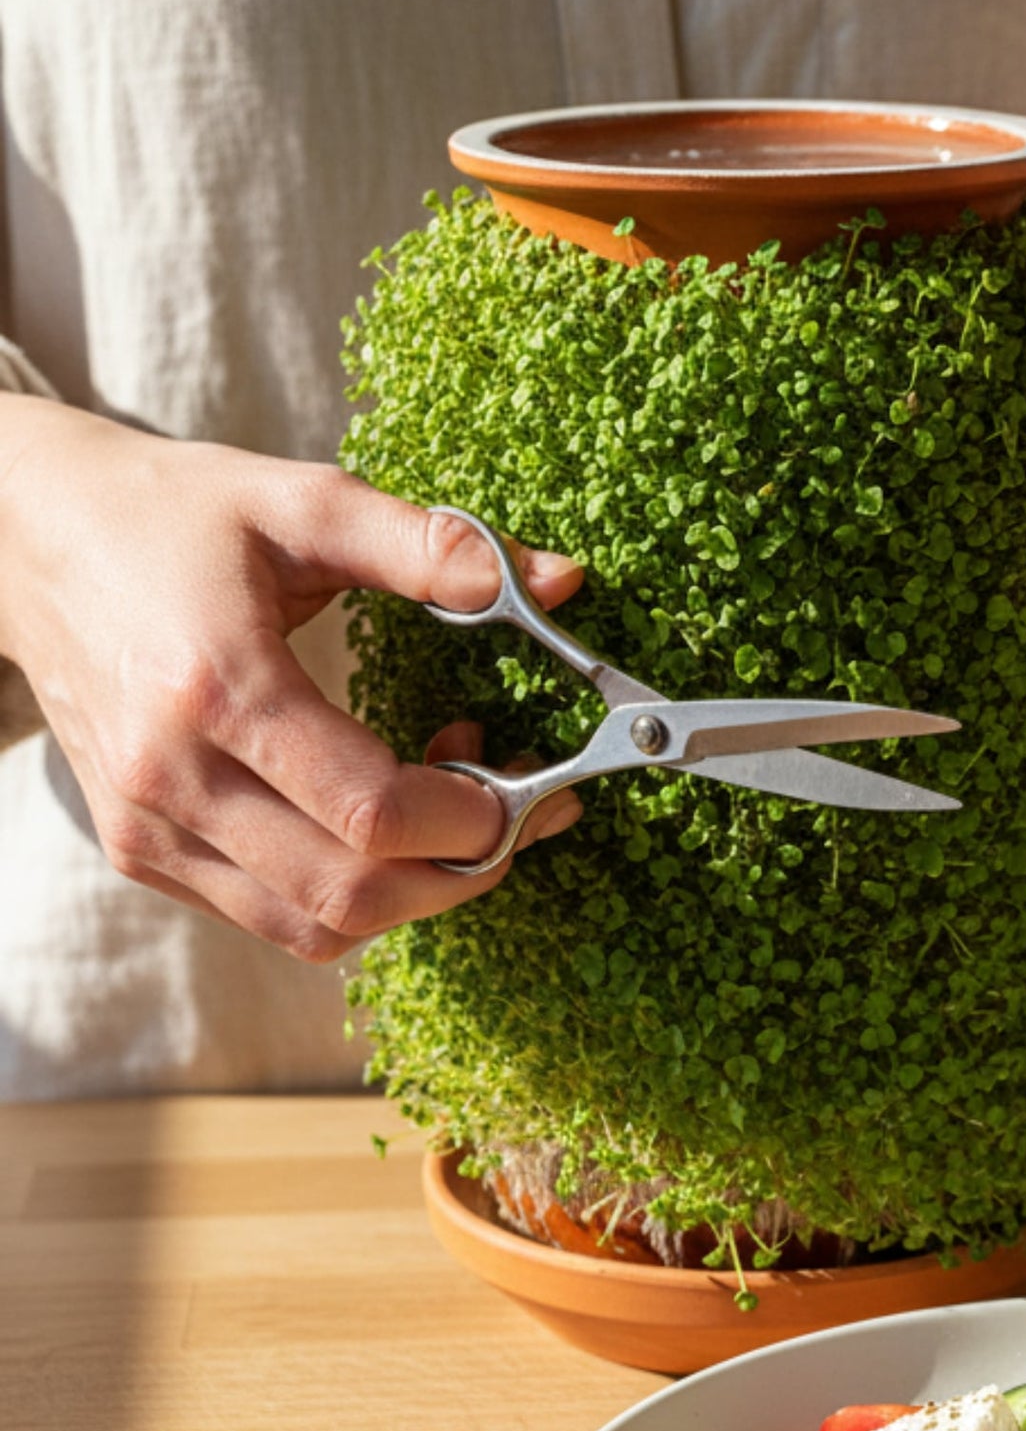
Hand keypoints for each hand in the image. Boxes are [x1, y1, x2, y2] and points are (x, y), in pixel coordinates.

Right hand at [0, 398, 584, 960]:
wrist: (22, 539)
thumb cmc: (171, 514)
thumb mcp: (304, 502)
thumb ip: (433, 546)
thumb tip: (565, 582)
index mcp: (216, 687)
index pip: (371, 812)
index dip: (474, 821)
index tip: (530, 789)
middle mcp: (171, 776)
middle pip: (351, 895)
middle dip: (460, 874)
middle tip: (514, 815)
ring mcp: (147, 827)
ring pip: (315, 928)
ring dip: (410, 897)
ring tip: (447, 816)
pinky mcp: (140, 851)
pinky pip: (271, 918)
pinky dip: (348, 897)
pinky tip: (374, 825)